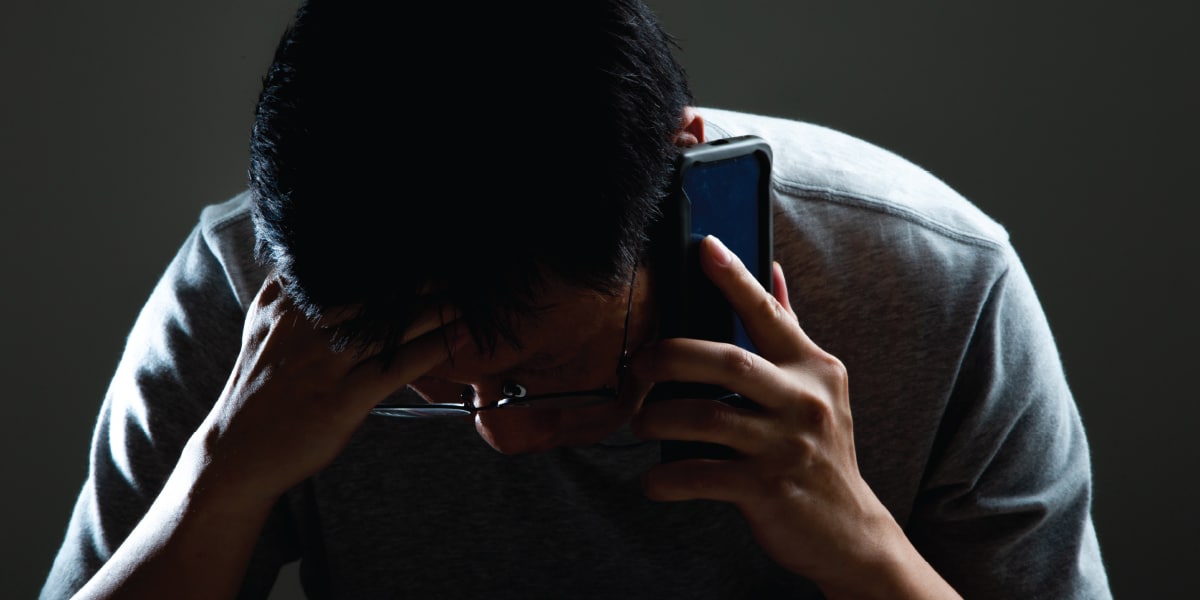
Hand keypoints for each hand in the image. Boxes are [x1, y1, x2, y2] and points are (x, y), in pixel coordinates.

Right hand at [192, 275, 459, 503]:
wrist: (235, 454)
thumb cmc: (261, 388)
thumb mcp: (265, 326)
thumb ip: (290, 289)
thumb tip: (317, 255)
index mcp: (286, 302)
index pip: (343, 265)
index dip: (389, 254)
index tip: (428, 240)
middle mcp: (304, 326)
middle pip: (375, 290)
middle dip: (422, 276)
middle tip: (461, 263)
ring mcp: (322, 364)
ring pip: (392, 325)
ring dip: (438, 307)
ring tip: (471, 294)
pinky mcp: (339, 401)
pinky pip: (396, 368)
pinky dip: (433, 349)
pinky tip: (460, 336)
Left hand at [630, 236, 955, 597]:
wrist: (850, 533)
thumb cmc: (820, 451)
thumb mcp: (818, 388)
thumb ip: (789, 332)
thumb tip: (772, 270)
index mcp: (814, 369)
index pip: (768, 313)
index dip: (734, 278)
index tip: (704, 246)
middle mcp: (805, 401)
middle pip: (725, 360)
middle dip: (670, 357)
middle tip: (639, 365)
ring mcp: (787, 446)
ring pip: (704, 417)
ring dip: (658, 418)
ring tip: (642, 422)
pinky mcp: (768, 489)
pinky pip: (699, 475)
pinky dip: (666, 478)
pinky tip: (654, 480)